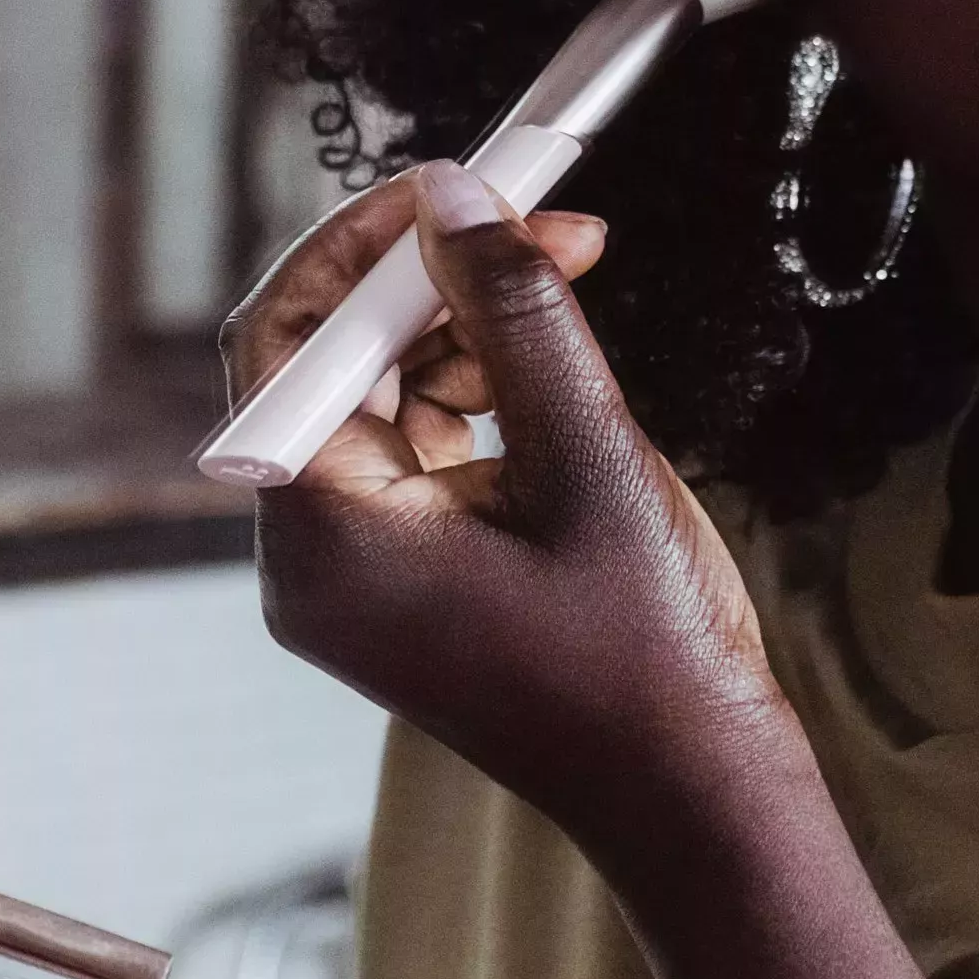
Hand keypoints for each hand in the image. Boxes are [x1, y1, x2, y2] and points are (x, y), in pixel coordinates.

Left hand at [227, 165, 803, 891]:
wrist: (693, 796)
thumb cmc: (648, 655)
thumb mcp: (588, 456)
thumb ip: (515, 314)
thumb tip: (454, 195)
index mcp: (325, 540)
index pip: (285, 344)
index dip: (361, 245)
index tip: (453, 183)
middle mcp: (311, 561)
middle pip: (327, 366)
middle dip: (431, 281)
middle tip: (540, 218)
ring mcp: (354, 580)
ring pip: (377, 400)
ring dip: (464, 331)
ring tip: (569, 283)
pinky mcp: (402, 586)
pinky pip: (411, 454)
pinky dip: (474, 395)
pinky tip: (552, 369)